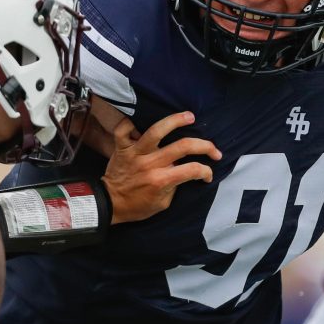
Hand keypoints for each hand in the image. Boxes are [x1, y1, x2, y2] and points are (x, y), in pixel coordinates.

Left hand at [102, 111, 220, 223]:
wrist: (110, 204)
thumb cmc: (137, 206)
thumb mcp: (163, 203)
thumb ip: (175, 185)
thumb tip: (185, 170)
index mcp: (162, 180)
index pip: (192, 170)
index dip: (206, 171)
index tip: (208, 174)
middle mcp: (150, 164)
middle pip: (183, 146)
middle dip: (205, 146)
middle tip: (213, 148)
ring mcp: (135, 153)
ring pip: (156, 130)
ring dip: (176, 121)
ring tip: (189, 117)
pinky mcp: (122, 147)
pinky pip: (124, 129)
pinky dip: (132, 123)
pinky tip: (142, 122)